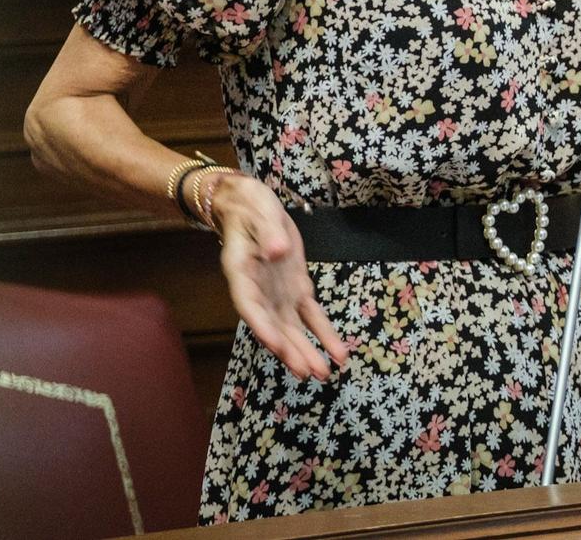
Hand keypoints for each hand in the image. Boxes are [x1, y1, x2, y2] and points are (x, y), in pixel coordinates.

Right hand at [213, 175, 348, 380]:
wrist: (251, 206)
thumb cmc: (251, 206)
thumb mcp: (259, 210)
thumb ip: (269, 232)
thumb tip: (278, 250)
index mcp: (242, 273)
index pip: (250, 305)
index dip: (261, 327)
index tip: (275, 345)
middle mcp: (259, 291)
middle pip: (274, 325)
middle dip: (290, 350)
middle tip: (308, 372)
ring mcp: (278, 293)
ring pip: (293, 328)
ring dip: (307, 350)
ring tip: (324, 373)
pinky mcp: (296, 289)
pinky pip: (311, 315)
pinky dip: (324, 333)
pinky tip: (338, 353)